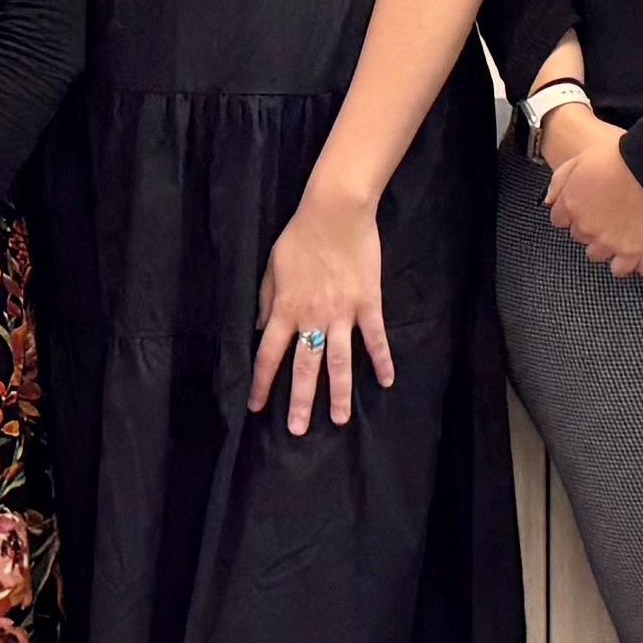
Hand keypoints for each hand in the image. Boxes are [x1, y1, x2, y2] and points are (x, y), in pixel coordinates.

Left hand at [256, 186, 393, 432]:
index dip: (262, 383)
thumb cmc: (299, 236)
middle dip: (301, 402)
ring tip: (340, 420)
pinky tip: (386, 381)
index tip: (256, 407)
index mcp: (285, 309)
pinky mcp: (367, 303)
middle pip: (305, 368)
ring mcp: (342, 313)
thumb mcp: (272, 267)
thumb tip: (259, 328)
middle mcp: (312, 318)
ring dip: (340, 393)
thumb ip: (266, 300)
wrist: (335, 212)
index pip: (269, 355)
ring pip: (340, 361)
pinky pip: (375, 338)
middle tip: (299, 431)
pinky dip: (382, 360)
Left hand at [539, 107, 642, 278]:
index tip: (584, 206)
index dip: (572, 212)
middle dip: (589, 226)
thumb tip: (548, 200)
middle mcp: (585, 225)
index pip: (559, 219)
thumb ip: (560, 180)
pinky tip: (629, 251)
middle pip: (578, 235)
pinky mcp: (630, 251)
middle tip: (606, 212)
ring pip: (595, 253)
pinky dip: (623, 262)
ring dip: (603, 244)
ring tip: (619, 230)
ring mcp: (607, 240)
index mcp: (571, 203)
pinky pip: (620, 268)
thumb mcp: (581, 158)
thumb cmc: (621, 157)